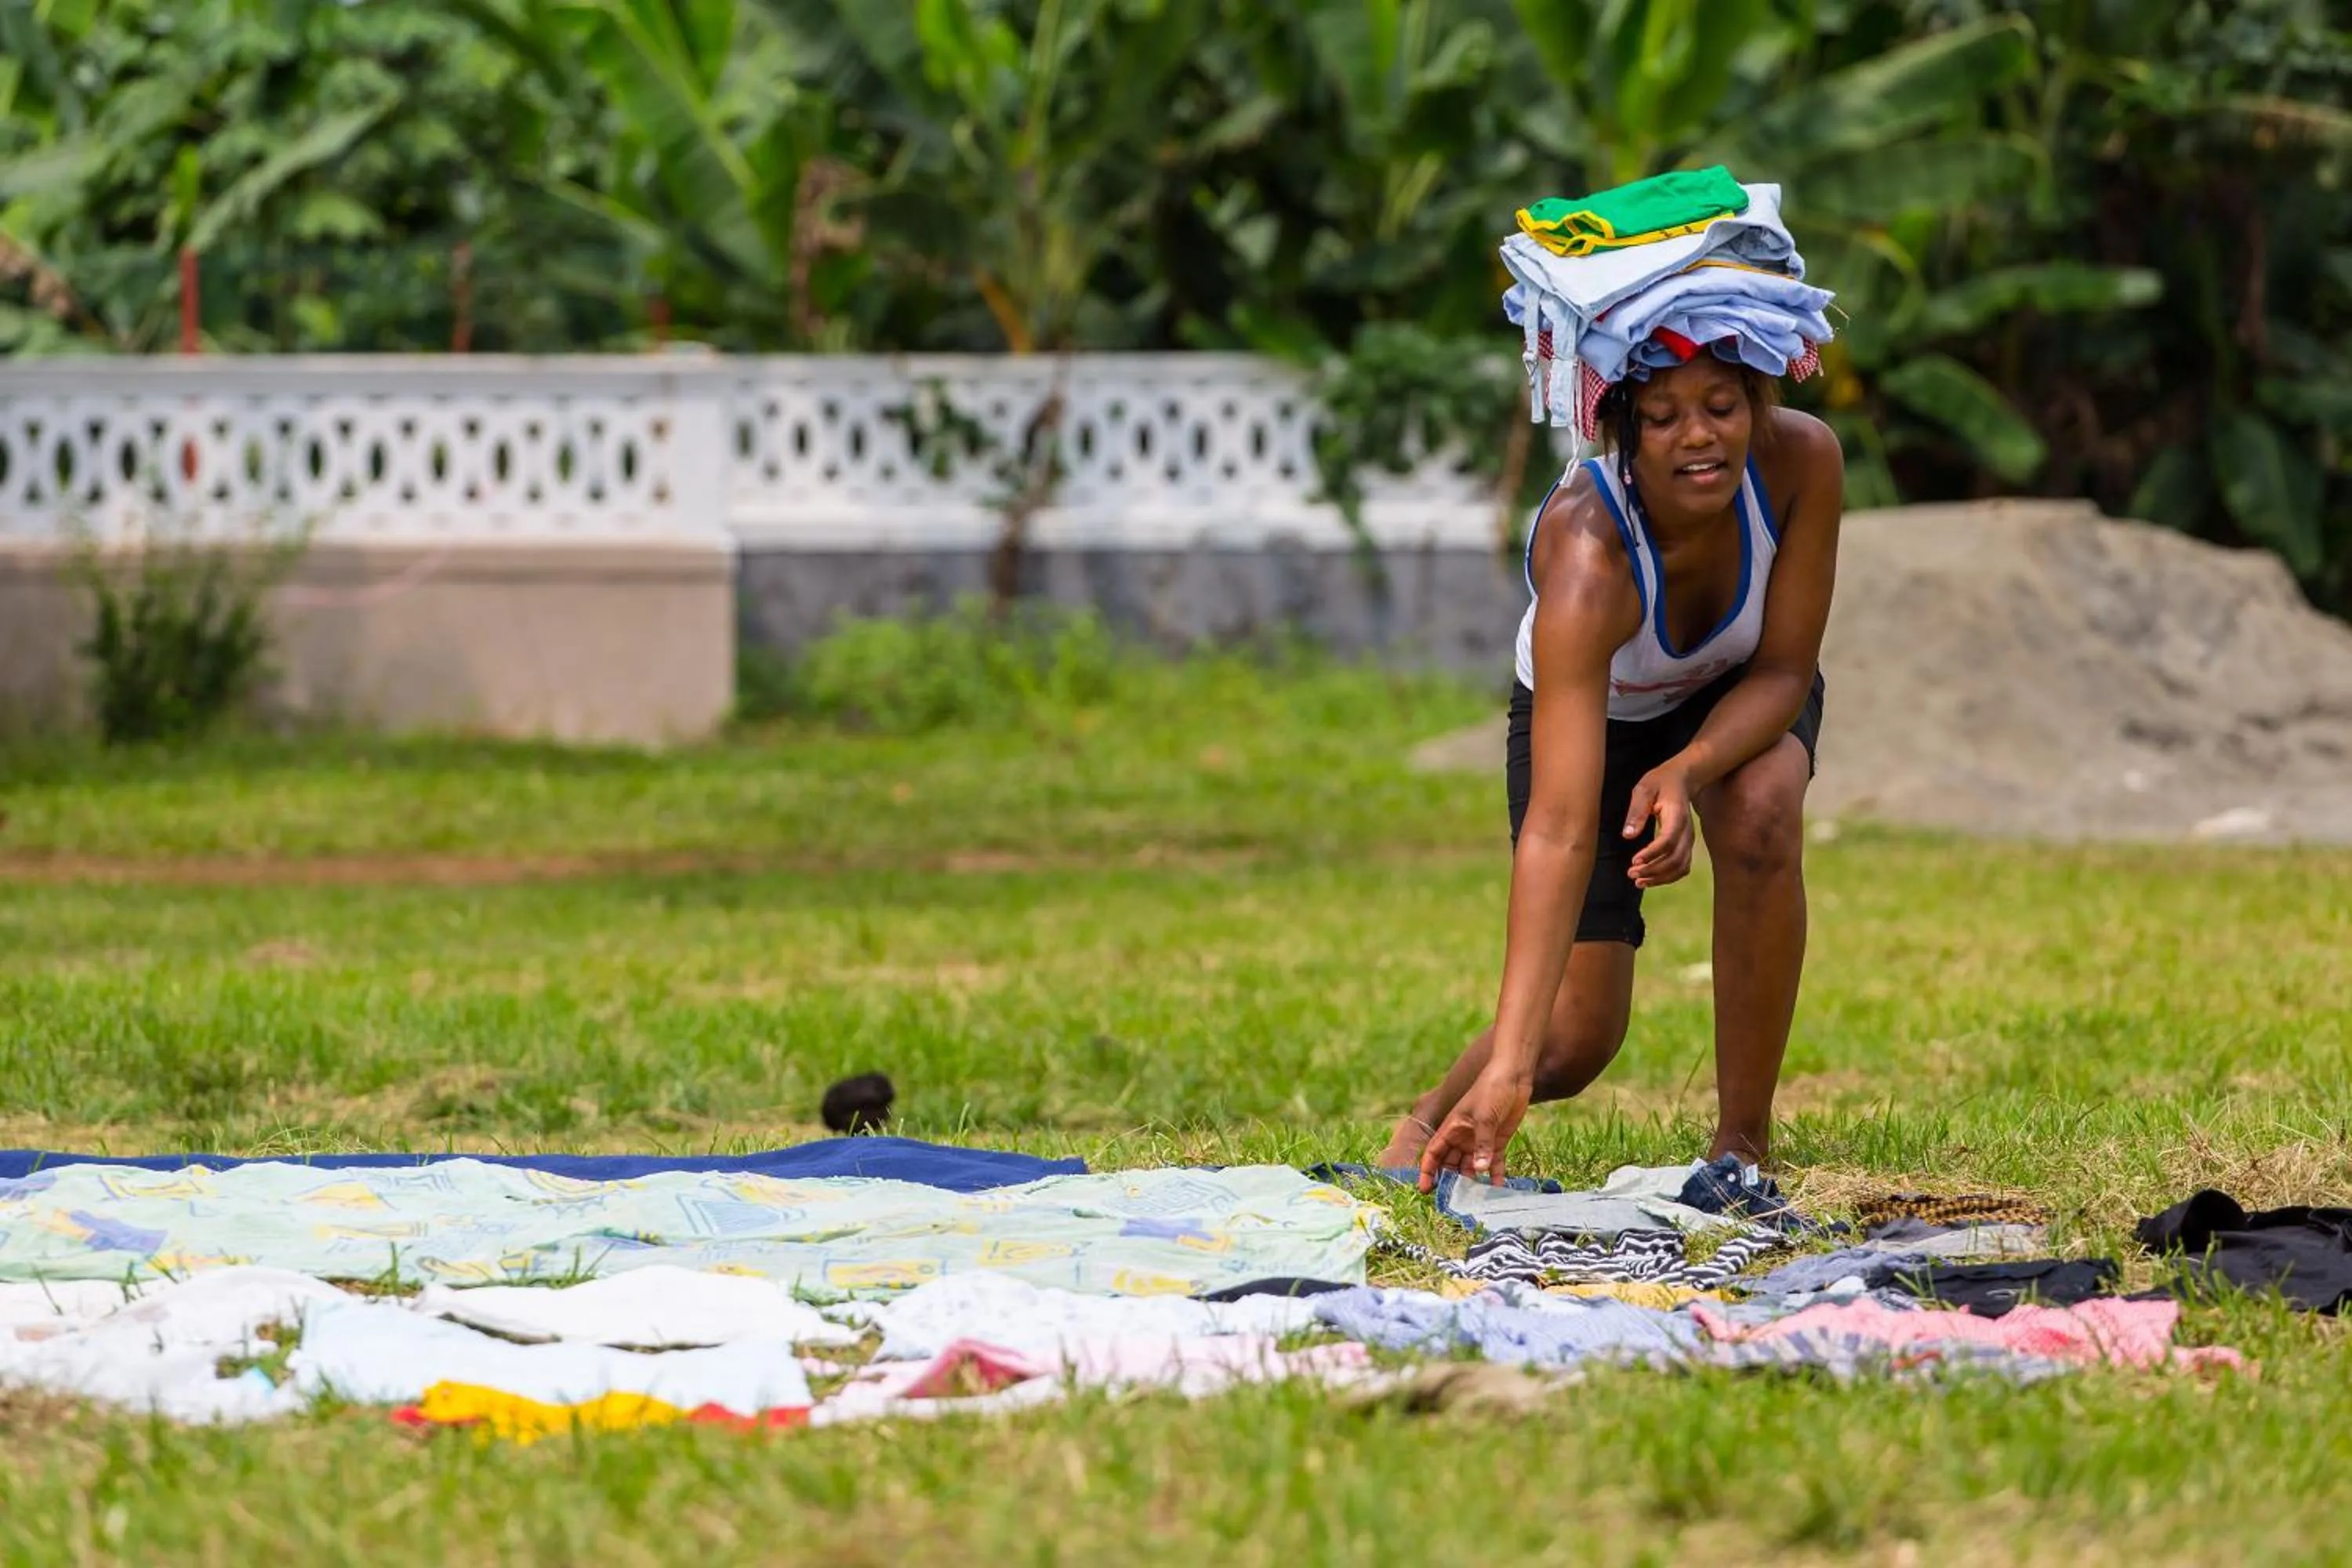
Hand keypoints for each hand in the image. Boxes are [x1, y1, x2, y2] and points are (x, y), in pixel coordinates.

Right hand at [1417, 1067, 1532, 1191]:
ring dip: (1473, 1181)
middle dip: (1450, 1181)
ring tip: (1476, 1200)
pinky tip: (1498, 1188)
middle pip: (1451, 1163)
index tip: (1425, 1189)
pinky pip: (1493, 1163)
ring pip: (1471, 1166)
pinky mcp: (1497, 1141)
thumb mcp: (1485, 1117)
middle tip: (1454, 1202)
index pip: (1434, 1153)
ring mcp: (1480, 1140)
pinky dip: (1495, 1175)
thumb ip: (1482, 1144)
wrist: (1513, 1075)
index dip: (1427, 1171)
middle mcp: (1463, 1137)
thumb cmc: (1491, 1090)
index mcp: (1452, 1128)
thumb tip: (1479, 1171)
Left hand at [1624, 762, 1694, 887]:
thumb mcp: (1644, 790)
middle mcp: (1687, 831)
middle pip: (1675, 858)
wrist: (1681, 780)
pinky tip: (1650, 879)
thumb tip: (1628, 835)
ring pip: (1680, 866)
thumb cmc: (1659, 783)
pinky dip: (1668, 877)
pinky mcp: (1686, 845)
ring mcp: (1689, 840)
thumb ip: (1637, 811)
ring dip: (1660, 878)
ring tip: (1638, 882)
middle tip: (1631, 874)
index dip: (1652, 853)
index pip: (1668, 840)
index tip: (1634, 861)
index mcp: (1677, 815)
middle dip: (1653, 870)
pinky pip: (1682, 867)